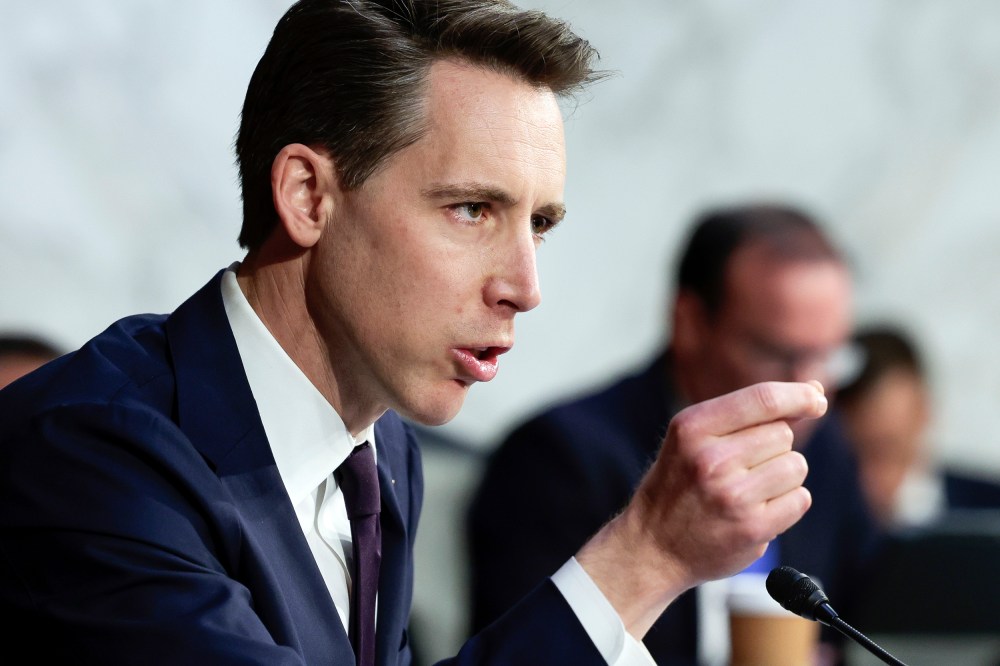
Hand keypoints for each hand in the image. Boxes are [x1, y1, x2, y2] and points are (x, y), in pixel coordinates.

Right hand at [576, 380, 826, 637]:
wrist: (652, 547)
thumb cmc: (680, 484)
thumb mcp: (694, 437)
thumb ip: (749, 412)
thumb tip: (814, 391)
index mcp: (692, 427)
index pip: (763, 399)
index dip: (799, 395)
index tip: (817, 398)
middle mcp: (710, 459)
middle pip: (783, 434)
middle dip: (773, 447)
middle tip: (741, 468)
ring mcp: (732, 495)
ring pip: (796, 465)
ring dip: (782, 476)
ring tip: (747, 490)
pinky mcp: (752, 528)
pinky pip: (800, 499)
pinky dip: (787, 504)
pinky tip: (756, 511)